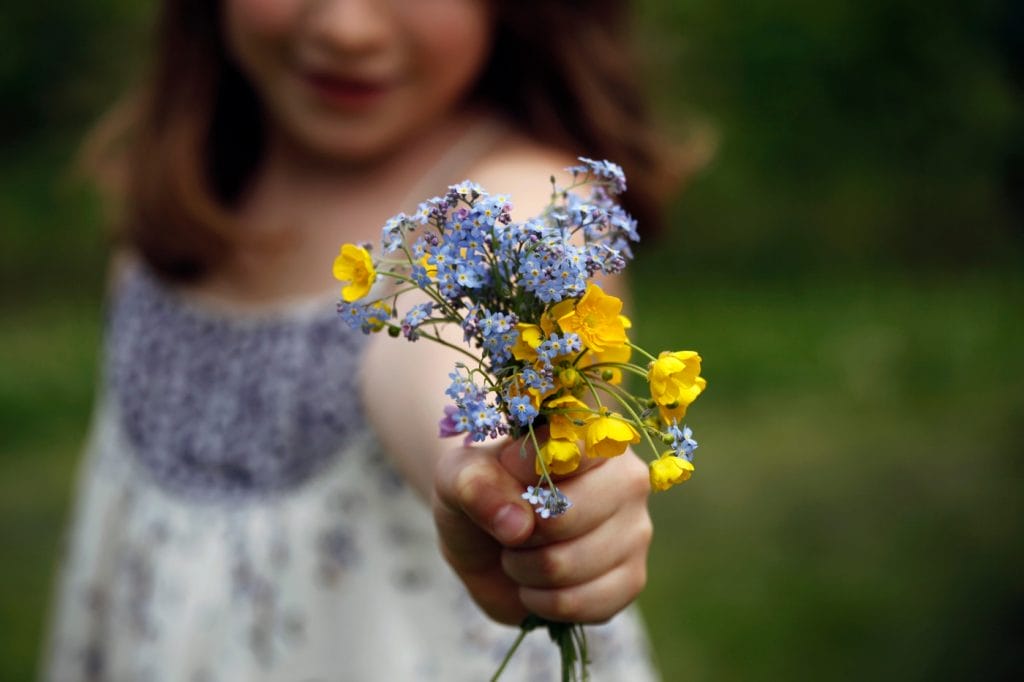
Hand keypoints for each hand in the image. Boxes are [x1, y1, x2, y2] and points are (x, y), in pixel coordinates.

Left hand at [432, 436, 652, 624]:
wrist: (487, 539)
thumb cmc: (482, 492)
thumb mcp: (459, 476)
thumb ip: (474, 483)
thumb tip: (517, 525)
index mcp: (592, 435)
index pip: (571, 452)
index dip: (525, 474)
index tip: (507, 475)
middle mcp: (627, 478)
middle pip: (566, 516)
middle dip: (518, 532)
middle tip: (510, 525)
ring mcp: (636, 531)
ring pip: (568, 566)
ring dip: (524, 569)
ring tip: (521, 552)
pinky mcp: (631, 579)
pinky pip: (582, 604)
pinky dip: (542, 602)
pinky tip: (538, 584)